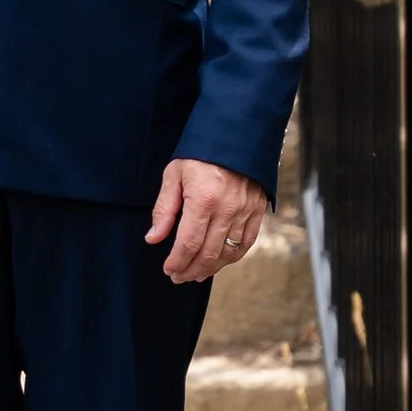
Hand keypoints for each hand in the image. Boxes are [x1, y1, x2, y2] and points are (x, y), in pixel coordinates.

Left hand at [146, 157, 268, 284]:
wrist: (235, 134)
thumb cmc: (200, 153)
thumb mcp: (174, 175)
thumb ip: (164, 209)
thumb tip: (153, 238)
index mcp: (203, 200)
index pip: (188, 244)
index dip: (177, 262)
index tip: (168, 270)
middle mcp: (227, 209)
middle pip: (208, 254)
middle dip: (191, 270)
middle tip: (178, 277)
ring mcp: (245, 211)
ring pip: (228, 253)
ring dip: (211, 268)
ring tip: (196, 274)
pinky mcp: (257, 209)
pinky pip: (246, 242)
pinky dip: (232, 257)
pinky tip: (220, 261)